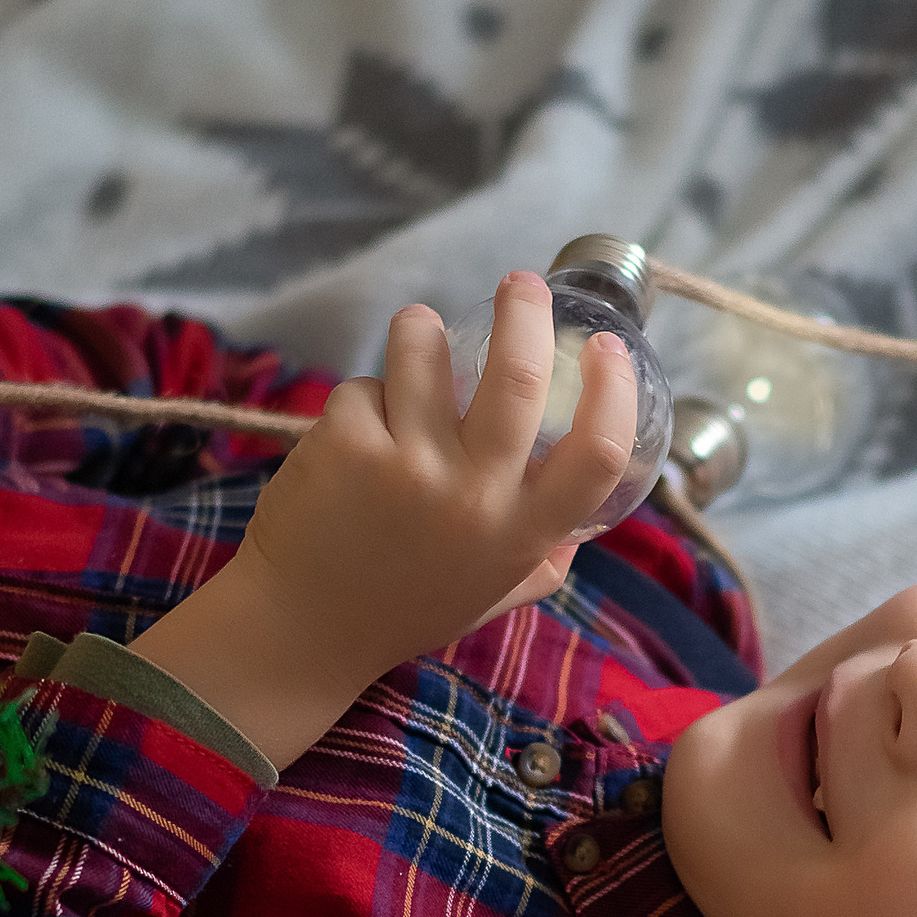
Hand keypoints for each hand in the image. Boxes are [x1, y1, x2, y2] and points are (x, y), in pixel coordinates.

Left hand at [127, 271, 637, 774]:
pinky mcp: (349, 445)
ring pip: (426, 349)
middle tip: (520, 285)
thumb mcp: (490, 594)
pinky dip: (362, 400)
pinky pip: (366, 385)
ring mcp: (410, 467)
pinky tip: (352, 437)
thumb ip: (539, 559)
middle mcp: (475, 499)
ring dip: (420, 333)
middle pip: (519, 374)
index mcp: (521, 536)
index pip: (599, 454)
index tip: (603, 349)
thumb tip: (578, 527)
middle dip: (524, 309)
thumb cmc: (401, 609)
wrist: (302, 631)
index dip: (614, 391)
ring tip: (417, 340)